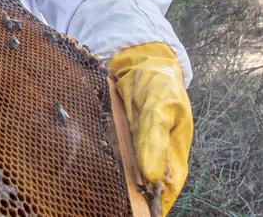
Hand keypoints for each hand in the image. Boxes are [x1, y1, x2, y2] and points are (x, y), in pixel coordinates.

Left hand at [108, 42, 192, 215]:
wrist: (140, 61)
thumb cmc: (158, 82)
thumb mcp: (160, 105)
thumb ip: (155, 138)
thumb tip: (152, 177)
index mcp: (174, 154)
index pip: (165, 190)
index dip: (152, 205)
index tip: (135, 214)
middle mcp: (156, 156)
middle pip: (143, 188)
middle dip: (129, 198)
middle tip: (109, 205)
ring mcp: (138, 150)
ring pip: (125, 177)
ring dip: (113, 184)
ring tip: (95, 195)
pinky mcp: (121, 141)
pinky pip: (111, 158)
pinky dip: (102, 163)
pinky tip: (87, 168)